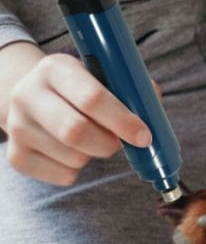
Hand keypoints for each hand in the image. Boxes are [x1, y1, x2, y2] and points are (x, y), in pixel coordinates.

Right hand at [0, 44, 150, 185]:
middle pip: (75, 131)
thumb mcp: (102, 76)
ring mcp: (17, 126)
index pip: (91, 98)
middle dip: (109, 143)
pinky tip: (74, 151)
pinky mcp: (16, 155)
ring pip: (73, 157)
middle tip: (120, 143)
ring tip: (94, 139)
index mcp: (55, 68)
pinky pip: (63, 175)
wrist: (33, 99)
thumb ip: (131, 89)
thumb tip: (152, 109)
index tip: (145, 136)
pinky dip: (80, 169)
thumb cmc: (82, 88)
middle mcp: (27, 94)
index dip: (123, 120)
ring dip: (95, 155)